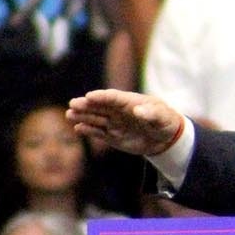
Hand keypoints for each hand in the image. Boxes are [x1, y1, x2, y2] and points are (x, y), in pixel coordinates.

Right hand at [67, 89, 184, 156]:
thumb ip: (150, 113)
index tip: (90, 96)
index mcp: (129, 101)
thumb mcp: (162, 116)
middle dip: (86, 105)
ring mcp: (114, 123)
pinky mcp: (112, 136)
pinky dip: (88, 131)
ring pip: (95, 118)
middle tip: (73, 104)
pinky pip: (98, 133)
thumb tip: (137, 110)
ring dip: (83, 116)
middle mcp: (118, 110)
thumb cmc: (164, 121)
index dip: (101, 96)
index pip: (113, 97)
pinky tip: (78, 128)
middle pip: (99, 106)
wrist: (165, 138)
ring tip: (70, 115)